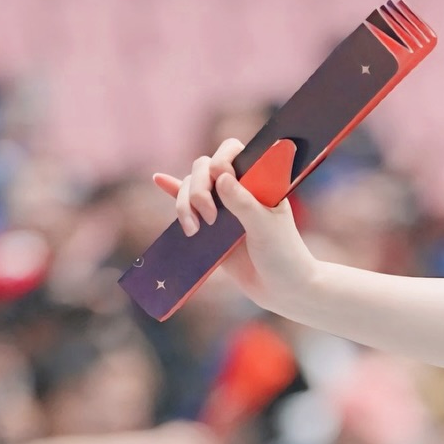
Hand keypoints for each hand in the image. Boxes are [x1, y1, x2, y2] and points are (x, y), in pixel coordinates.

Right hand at [152, 139, 316, 315]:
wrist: (284, 290)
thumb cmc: (284, 256)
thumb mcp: (266, 229)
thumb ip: (244, 203)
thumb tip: (220, 176)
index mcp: (258, 182)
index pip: (232, 153)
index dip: (221, 161)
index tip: (221, 179)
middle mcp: (238, 189)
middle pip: (203, 169)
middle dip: (198, 190)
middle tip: (210, 219)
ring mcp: (223, 207)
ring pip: (191, 187)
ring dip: (184, 203)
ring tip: (194, 230)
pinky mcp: (210, 227)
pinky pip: (188, 204)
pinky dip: (173, 191)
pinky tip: (159, 179)